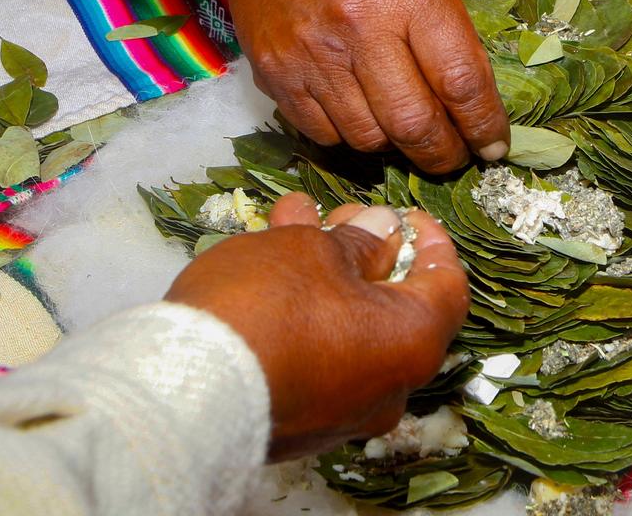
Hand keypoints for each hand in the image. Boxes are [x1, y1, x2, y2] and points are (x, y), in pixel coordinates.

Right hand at [165, 193, 469, 458]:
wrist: (183, 390)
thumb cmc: (267, 307)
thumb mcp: (317, 250)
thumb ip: (360, 239)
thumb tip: (382, 230)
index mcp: (413, 342)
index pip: (447, 284)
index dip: (430, 239)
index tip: (404, 213)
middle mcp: (390, 386)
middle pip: (392, 303)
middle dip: (363, 247)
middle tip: (336, 213)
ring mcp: (343, 409)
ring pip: (347, 322)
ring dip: (323, 268)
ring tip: (291, 219)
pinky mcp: (298, 419)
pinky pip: (317, 352)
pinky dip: (303, 307)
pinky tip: (267, 264)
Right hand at [222, 0, 510, 174]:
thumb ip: (446, 32)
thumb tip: (472, 104)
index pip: (460, 81)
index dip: (484, 125)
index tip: (493, 146)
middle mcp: (359, 24)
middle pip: (414, 124)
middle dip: (444, 155)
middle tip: (455, 157)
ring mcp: (311, 54)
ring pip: (368, 139)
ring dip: (397, 147)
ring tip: (407, 132)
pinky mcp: (275, 74)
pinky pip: (324, 134)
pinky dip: (350, 136)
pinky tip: (363, 116)